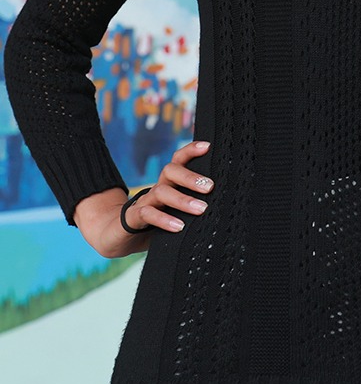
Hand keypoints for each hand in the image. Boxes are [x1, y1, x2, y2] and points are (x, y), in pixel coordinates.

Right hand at [74, 140, 213, 258]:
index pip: (178, 161)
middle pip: (171, 172)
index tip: (208, 146)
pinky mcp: (131, 219)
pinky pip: (147, 214)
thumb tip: (223, 205)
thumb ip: (192, 208)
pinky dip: (164, 219)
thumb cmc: (152, 224)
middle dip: (191, 177)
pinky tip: (179, 226)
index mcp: (167, 184)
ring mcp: (143, 203)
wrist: (114, 237)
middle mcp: (156, 189)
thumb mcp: (174, 213)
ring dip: (182, 200)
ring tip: (202, 209)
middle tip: (210, 187)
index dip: (190, 150)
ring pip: (162, 192)